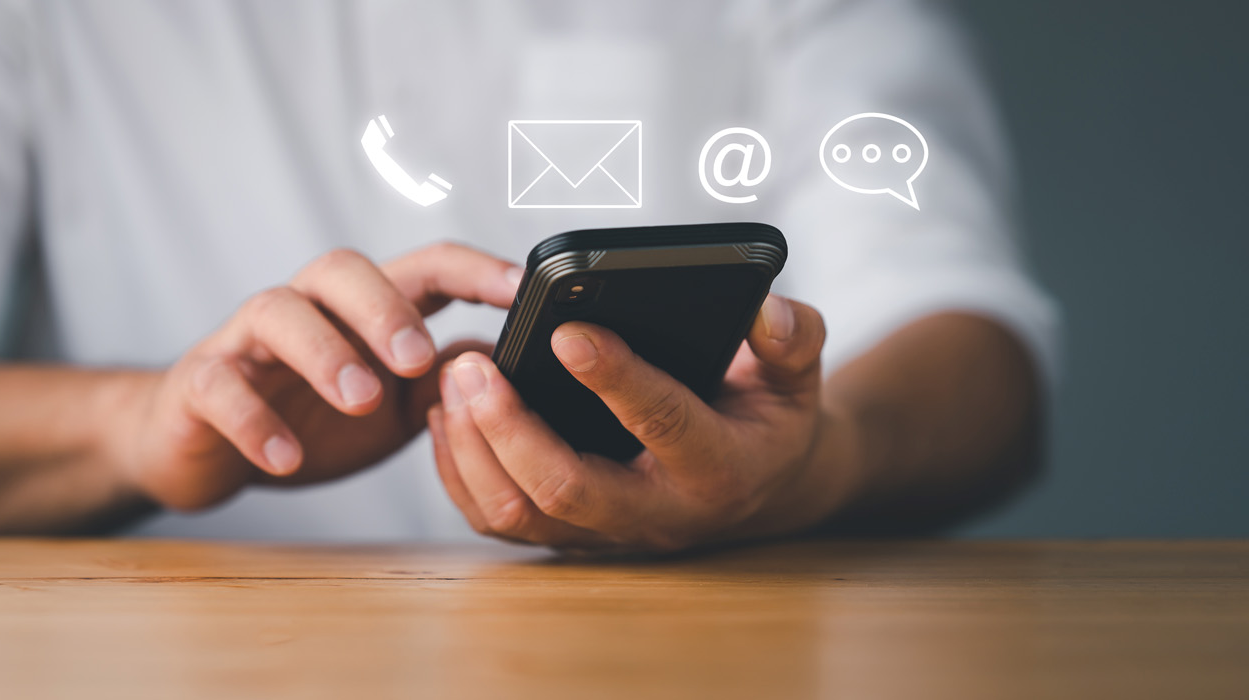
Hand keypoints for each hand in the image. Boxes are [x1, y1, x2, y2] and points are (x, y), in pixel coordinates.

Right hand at [110, 242, 518, 511]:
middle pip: (342, 268)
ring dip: (325, 353)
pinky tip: (285, 457)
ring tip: (361, 401)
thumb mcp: (393, 407)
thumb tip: (512, 363)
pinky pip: (221, 386)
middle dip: (385, 308)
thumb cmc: (305, 416)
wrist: (200, 447)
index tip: (520, 289)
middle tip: (416, 358)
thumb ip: (445, 381)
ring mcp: (248, 341)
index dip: (473, 269)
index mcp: (361, 311)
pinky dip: (254, 420)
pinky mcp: (201, 382)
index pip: (423, 268)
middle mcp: (306, 308)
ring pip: (278, 311)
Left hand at [428, 294, 857, 553]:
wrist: (762, 487)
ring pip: (520, 513)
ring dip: (474, 449)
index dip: (615, 379)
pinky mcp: (571, 537)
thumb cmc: (770, 415)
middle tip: (473, 363)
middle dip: (511, 426)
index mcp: (719, 466)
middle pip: (568, 488)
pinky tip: (448, 414)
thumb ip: (793, 338)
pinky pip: (499, 521)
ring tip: (454, 378)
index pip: (662, 423)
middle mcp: (659, 512)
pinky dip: (460, 472)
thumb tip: (766, 309)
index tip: (566, 330)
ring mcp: (608, 533)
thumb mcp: (799, 375)